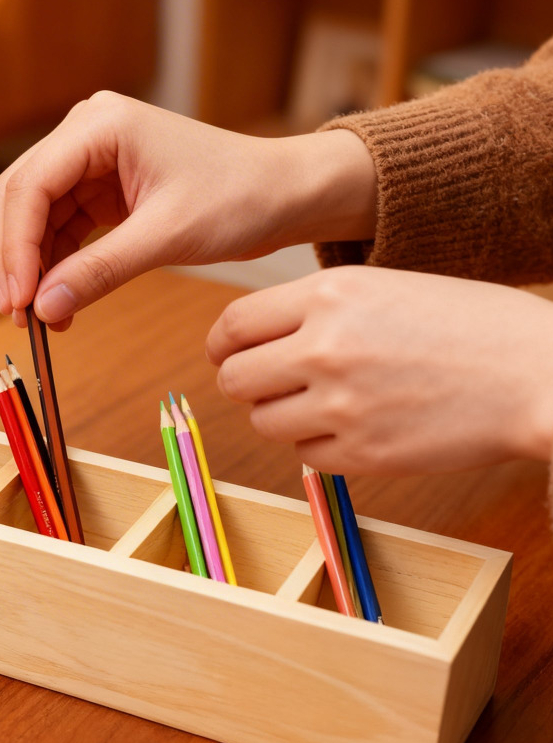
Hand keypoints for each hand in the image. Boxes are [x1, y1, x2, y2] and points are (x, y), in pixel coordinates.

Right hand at [0, 91, 375, 328]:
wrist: (281, 194)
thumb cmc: (238, 196)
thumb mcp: (166, 236)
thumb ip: (100, 271)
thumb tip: (43, 309)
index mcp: (98, 126)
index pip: (30, 185)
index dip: (15, 247)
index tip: (18, 300)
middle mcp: (86, 136)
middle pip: (20, 199)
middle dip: (15, 259)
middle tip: (20, 315)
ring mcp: (91, 163)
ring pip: (34, 218)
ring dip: (33, 269)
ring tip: (42, 319)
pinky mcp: (102, 191)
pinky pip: (62, 231)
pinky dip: (57, 267)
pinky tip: (62, 303)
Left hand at [205, 267, 552, 473]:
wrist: (537, 373)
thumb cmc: (467, 325)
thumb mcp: (383, 287)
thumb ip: (313, 311)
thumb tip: (250, 341)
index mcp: (329, 295)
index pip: (233, 326)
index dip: (221, 346)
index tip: (226, 356)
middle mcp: (324, 348)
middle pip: (235, 379)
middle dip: (246, 383)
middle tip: (272, 384)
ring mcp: (341, 406)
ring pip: (264, 422)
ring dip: (283, 416)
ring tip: (326, 403)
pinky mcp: (362, 454)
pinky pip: (305, 455)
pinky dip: (320, 445)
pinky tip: (358, 426)